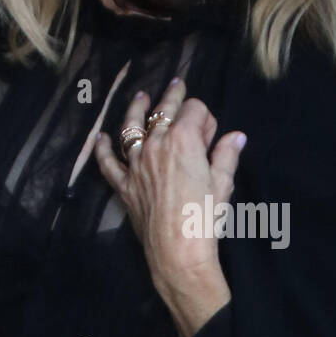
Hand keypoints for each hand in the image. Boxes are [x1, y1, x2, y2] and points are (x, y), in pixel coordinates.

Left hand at [93, 77, 245, 336]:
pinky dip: (102, 149)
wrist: (177, 252)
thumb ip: (226, 156)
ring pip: (132, 127)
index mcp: (184, 139)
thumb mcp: (223, 184)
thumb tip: (236, 137)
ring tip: (140, 97)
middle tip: (177, 84)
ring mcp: (137, 164)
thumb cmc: (205, 218)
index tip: (212, 132)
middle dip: (173, 96)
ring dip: (136, 109)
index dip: (206, 117)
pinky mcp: (125, 185)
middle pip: (163, 110)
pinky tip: (99, 139)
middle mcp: (156, 144)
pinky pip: (109, 163)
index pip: (195, 110)